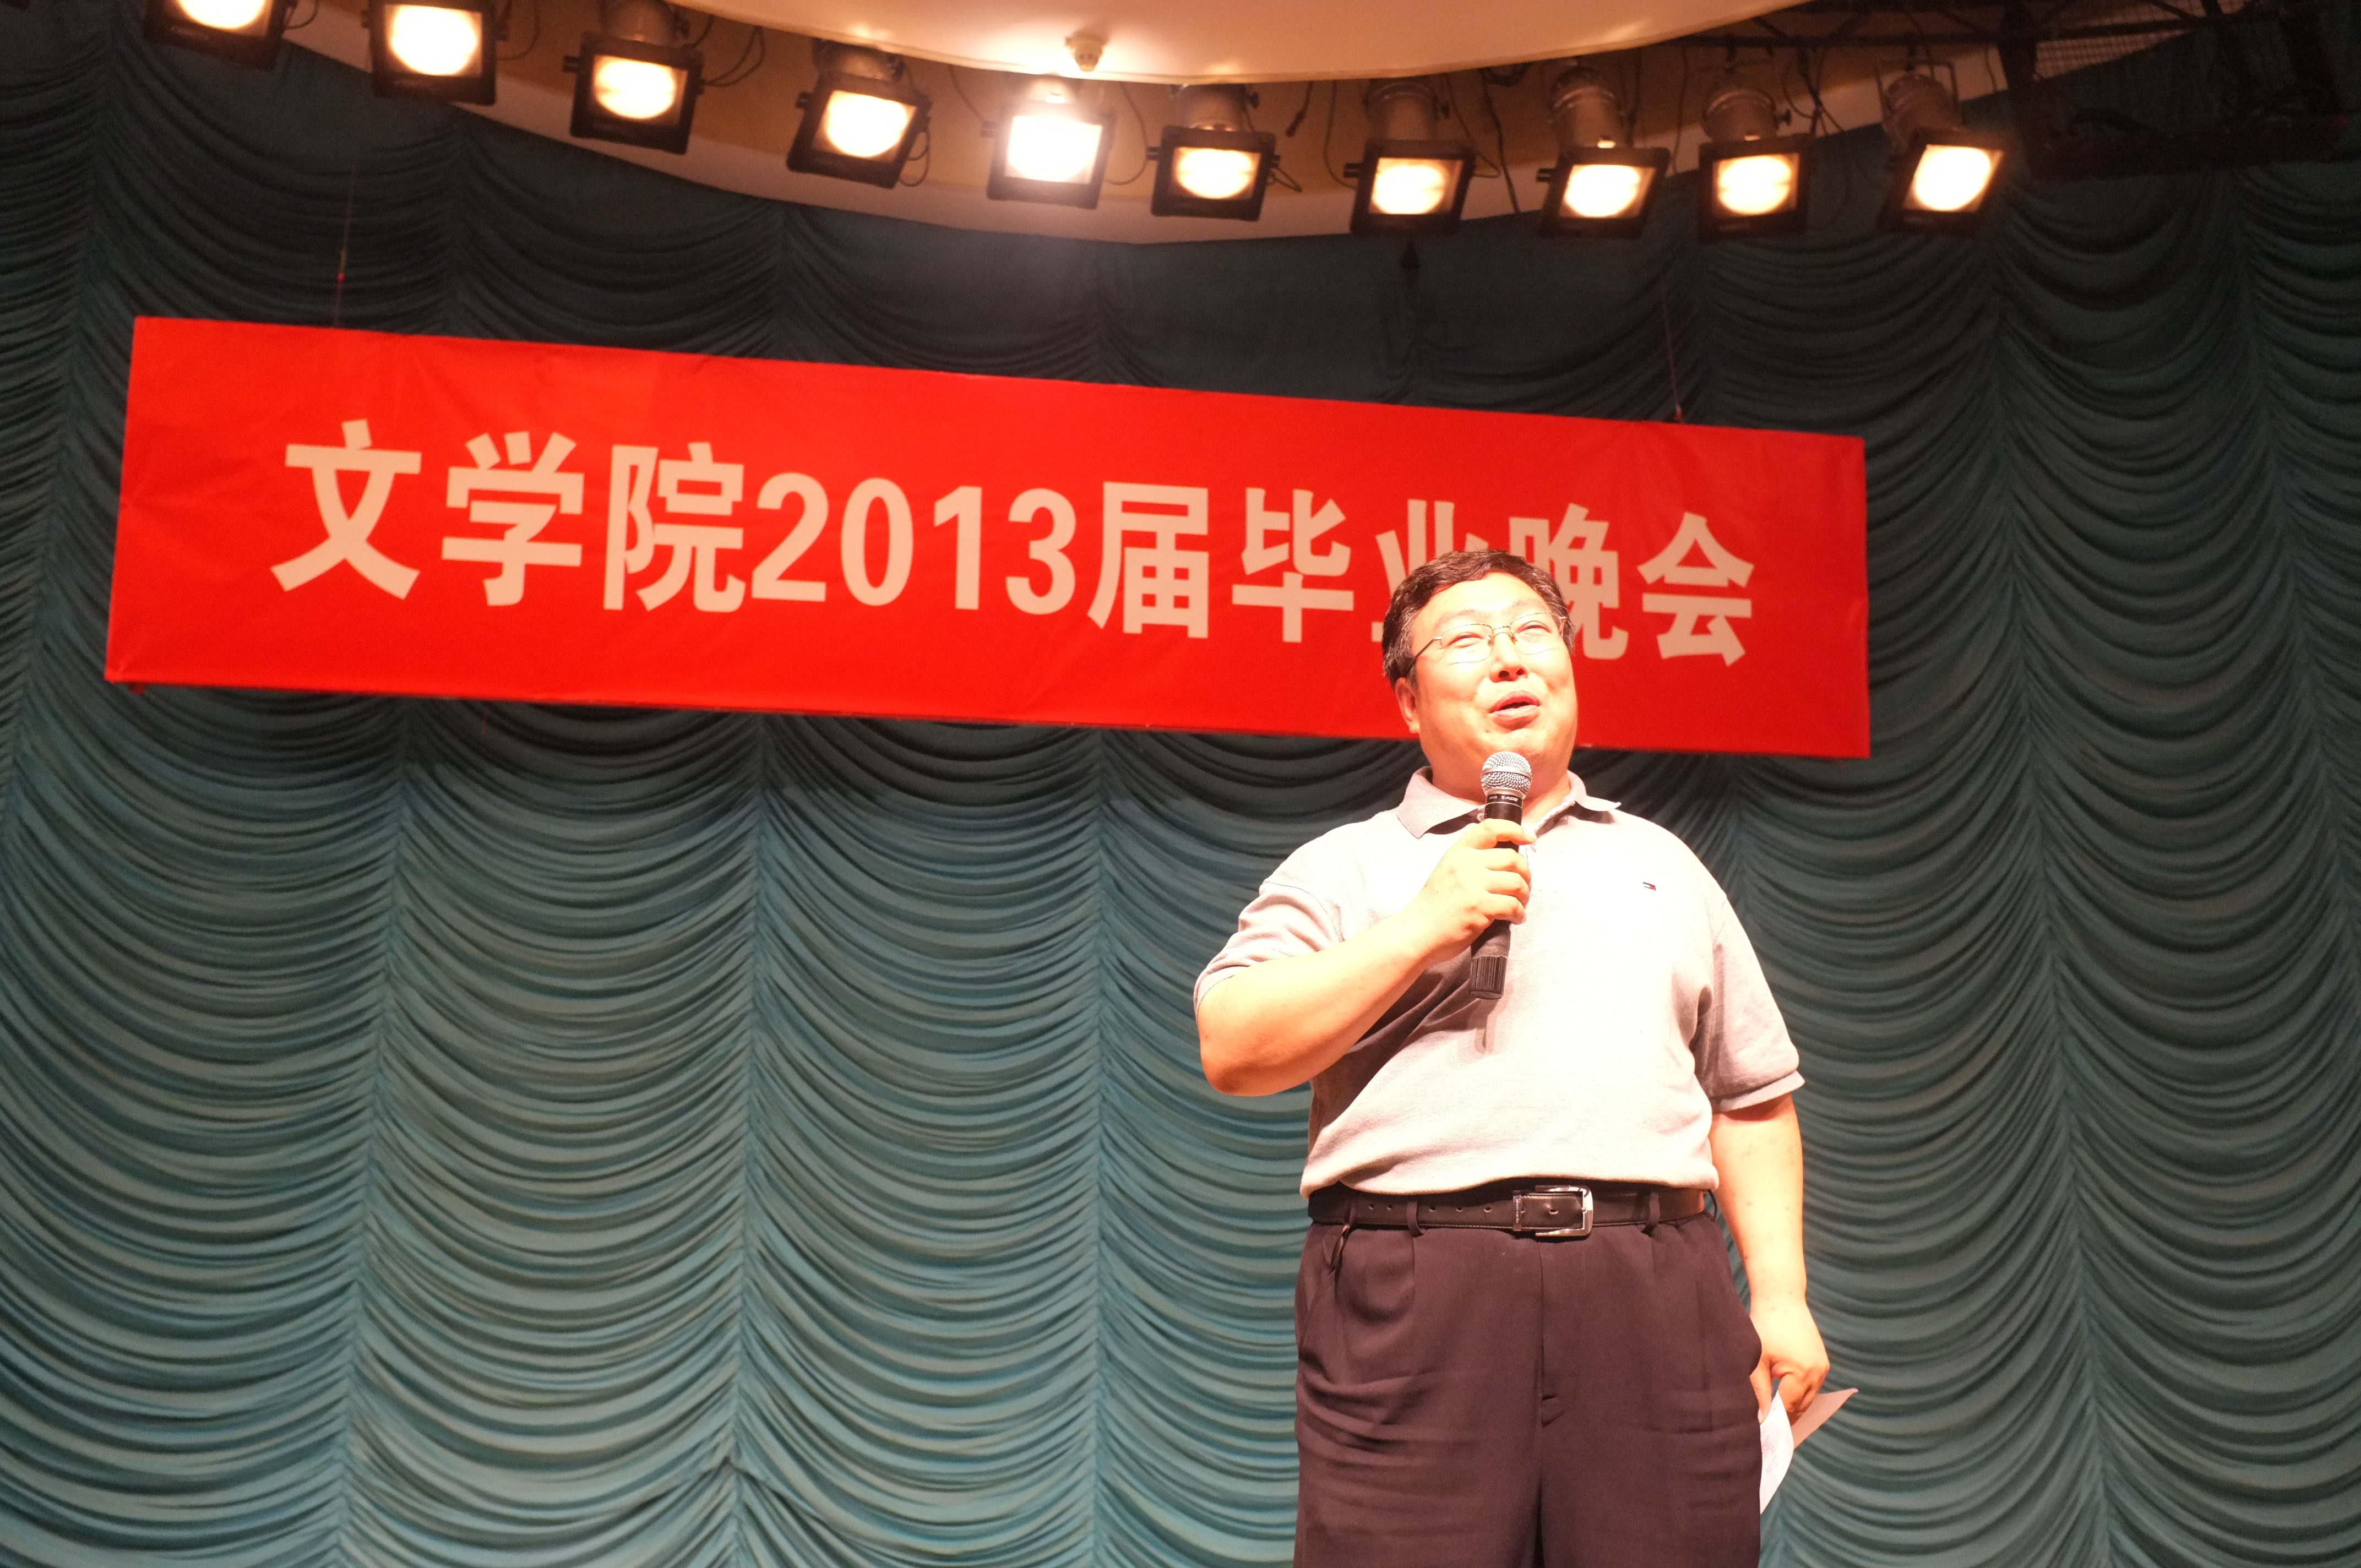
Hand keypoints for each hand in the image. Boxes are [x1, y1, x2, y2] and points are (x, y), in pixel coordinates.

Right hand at [1405, 819, 1533, 954]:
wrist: (1418, 931)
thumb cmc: (1435, 906)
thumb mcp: (1448, 871)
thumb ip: (1471, 862)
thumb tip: (1507, 861)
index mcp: (1459, 852)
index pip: (1490, 828)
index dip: (1514, 830)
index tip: (1528, 838)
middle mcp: (1466, 864)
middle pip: (1512, 859)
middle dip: (1526, 875)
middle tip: (1524, 888)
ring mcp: (1473, 885)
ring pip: (1517, 882)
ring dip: (1524, 896)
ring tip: (1519, 905)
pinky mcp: (1479, 907)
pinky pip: (1513, 905)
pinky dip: (1519, 914)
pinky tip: (1515, 918)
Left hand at [1748, 1295, 1828, 1421]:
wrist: (1782, 1299)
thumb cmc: (1765, 1326)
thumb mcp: (1757, 1360)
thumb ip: (1758, 1391)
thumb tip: (1760, 1420)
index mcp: (1803, 1373)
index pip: (1788, 1408)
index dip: (1775, 1421)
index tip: (1762, 1434)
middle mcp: (1818, 1373)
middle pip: (1801, 1407)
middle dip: (1785, 1419)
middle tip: (1768, 1433)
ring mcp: (1823, 1367)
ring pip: (1807, 1398)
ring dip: (1792, 1407)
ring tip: (1774, 1419)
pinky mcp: (1822, 1361)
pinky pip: (1811, 1386)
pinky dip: (1798, 1394)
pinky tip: (1783, 1400)